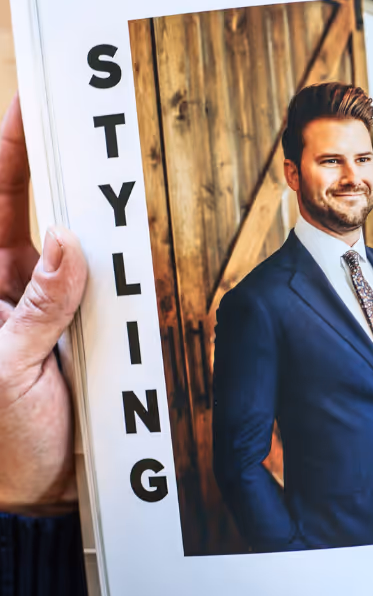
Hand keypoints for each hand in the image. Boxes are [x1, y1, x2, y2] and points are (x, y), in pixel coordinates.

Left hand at [0, 97, 87, 515]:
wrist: (40, 490)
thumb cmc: (2, 438)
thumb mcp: (8, 371)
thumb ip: (39, 308)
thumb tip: (67, 245)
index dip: (5, 150)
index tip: (27, 104)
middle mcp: (8, 284)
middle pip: (29, 205)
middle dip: (53, 161)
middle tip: (84, 118)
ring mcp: (48, 301)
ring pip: (75, 241)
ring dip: (95, 212)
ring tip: (116, 173)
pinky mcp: (85, 323)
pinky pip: (104, 282)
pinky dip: (120, 261)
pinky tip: (136, 239)